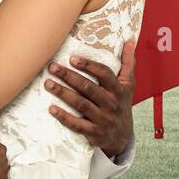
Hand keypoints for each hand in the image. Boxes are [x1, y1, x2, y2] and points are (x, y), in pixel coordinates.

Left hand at [43, 38, 136, 157]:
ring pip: (81, 104)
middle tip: (52, 67)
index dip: (89, 66)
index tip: (72, 58)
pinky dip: (64, 117)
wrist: (122, 136)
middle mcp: (111, 104)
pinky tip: (52, 108)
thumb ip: (128, 63)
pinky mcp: (94, 133)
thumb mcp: (128, 85)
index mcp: (119, 90)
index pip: (104, 74)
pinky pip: (77, 125)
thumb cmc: (121, 105)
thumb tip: (129, 41)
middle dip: (69, 76)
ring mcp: (103, 119)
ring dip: (63, 93)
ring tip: (48, 83)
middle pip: (88, 88)